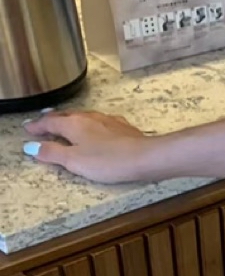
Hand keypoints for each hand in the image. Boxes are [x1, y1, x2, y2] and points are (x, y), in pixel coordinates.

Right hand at [23, 109, 155, 183]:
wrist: (145, 157)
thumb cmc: (109, 161)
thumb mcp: (74, 161)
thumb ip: (53, 153)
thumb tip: (32, 147)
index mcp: (74, 124)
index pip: (49, 122)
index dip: (37, 126)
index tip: (28, 128)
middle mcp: (89, 117)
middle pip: (66, 115)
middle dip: (52, 118)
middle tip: (42, 122)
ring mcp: (107, 120)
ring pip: (83, 116)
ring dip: (71, 119)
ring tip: (64, 122)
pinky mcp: (122, 127)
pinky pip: (100, 121)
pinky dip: (90, 123)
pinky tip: (95, 127)